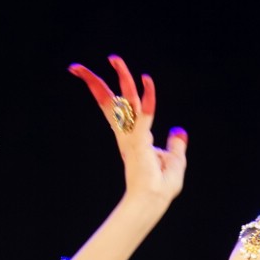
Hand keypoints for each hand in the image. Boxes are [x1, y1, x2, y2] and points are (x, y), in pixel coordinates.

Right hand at [69, 55, 186, 204]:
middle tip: (81, 66)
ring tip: (115, 59)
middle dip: (97, 82)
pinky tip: (147, 81)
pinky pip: (143, 116)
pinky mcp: (139, 143)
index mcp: (132, 136)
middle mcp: (128, 134)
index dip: (113, 90)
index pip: (120, 108)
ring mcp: (131, 137)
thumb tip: (179, 131)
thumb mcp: (174, 160)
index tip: (109, 74)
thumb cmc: (161, 185)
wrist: (154, 200)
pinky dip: (147, 99)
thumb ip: (175, 145)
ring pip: (124, 102)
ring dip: (122, 79)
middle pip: (111, 102)